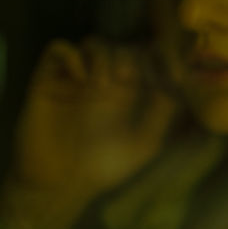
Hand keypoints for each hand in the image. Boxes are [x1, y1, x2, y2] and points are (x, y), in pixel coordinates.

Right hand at [0, 37, 180, 228]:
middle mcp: (105, 80)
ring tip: (104, 84)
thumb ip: (163, 112)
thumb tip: (179, 82)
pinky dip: (73, 56)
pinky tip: (82, 79)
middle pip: (125, 47)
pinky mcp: (48, 81)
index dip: (163, 58)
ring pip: (95, 43)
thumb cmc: (104, 167)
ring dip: (105, 55)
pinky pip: (58, 49)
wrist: (61, 185)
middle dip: (133, 59)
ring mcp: (77, 79)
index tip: (175, 75)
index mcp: (130, 92)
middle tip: (128, 81)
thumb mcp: (145, 143)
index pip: (149, 58)